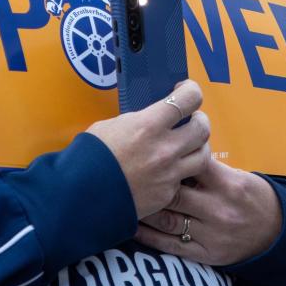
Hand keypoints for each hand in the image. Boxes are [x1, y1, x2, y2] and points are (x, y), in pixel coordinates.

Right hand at [87, 80, 210, 218]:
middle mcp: (165, 149)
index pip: (189, 99)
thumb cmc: (91, 156)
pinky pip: (185, 179)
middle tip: (191, 119)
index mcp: (149, 125)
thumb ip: (139, 120)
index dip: (191, 90)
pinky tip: (168, 168)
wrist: (82, 194)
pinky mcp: (167, 194)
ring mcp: (169, 174)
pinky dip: (181, 171)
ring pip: (204, 155)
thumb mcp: (113, 125)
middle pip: (203, 127)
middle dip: (199, 119)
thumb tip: (153, 117)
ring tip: (188, 144)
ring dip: (198, 146)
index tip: (185, 90)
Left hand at [136, 159, 280, 265]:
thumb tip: (174, 150)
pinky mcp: (206, 254)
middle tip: (129, 173)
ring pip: (168, 220)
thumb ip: (208, 168)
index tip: (152, 149)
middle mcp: (219, 209)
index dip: (171, 155)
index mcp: (229, 184)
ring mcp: (212, 234)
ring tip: (125, 197)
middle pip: (175, 193)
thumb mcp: (237, 175)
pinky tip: (133, 225)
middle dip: (151, 182)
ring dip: (145, 208)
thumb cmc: (250, 196)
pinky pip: (171, 246)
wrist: (274, 233)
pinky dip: (149, 236)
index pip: (194, 164)